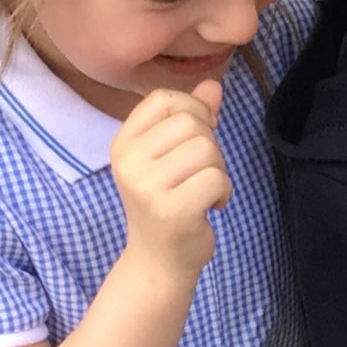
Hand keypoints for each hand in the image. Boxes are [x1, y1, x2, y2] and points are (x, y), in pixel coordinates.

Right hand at [112, 81, 230, 280]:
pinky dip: (223, 192)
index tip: (196, 138)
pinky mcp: (172, 210)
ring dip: (218, 170)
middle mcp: (129, 162)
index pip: (164, 99)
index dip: (192, 110)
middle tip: (198, 174)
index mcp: (123, 143)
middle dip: (209, 146)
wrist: (158, 261)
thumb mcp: (172, 156)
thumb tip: (214, 84)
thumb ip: (192, 117)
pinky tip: (209, 207)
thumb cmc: (167, 203)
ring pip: (207, 149)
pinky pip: (217, 178)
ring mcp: (147, 187)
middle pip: (191, 122)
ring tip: (201, 191)